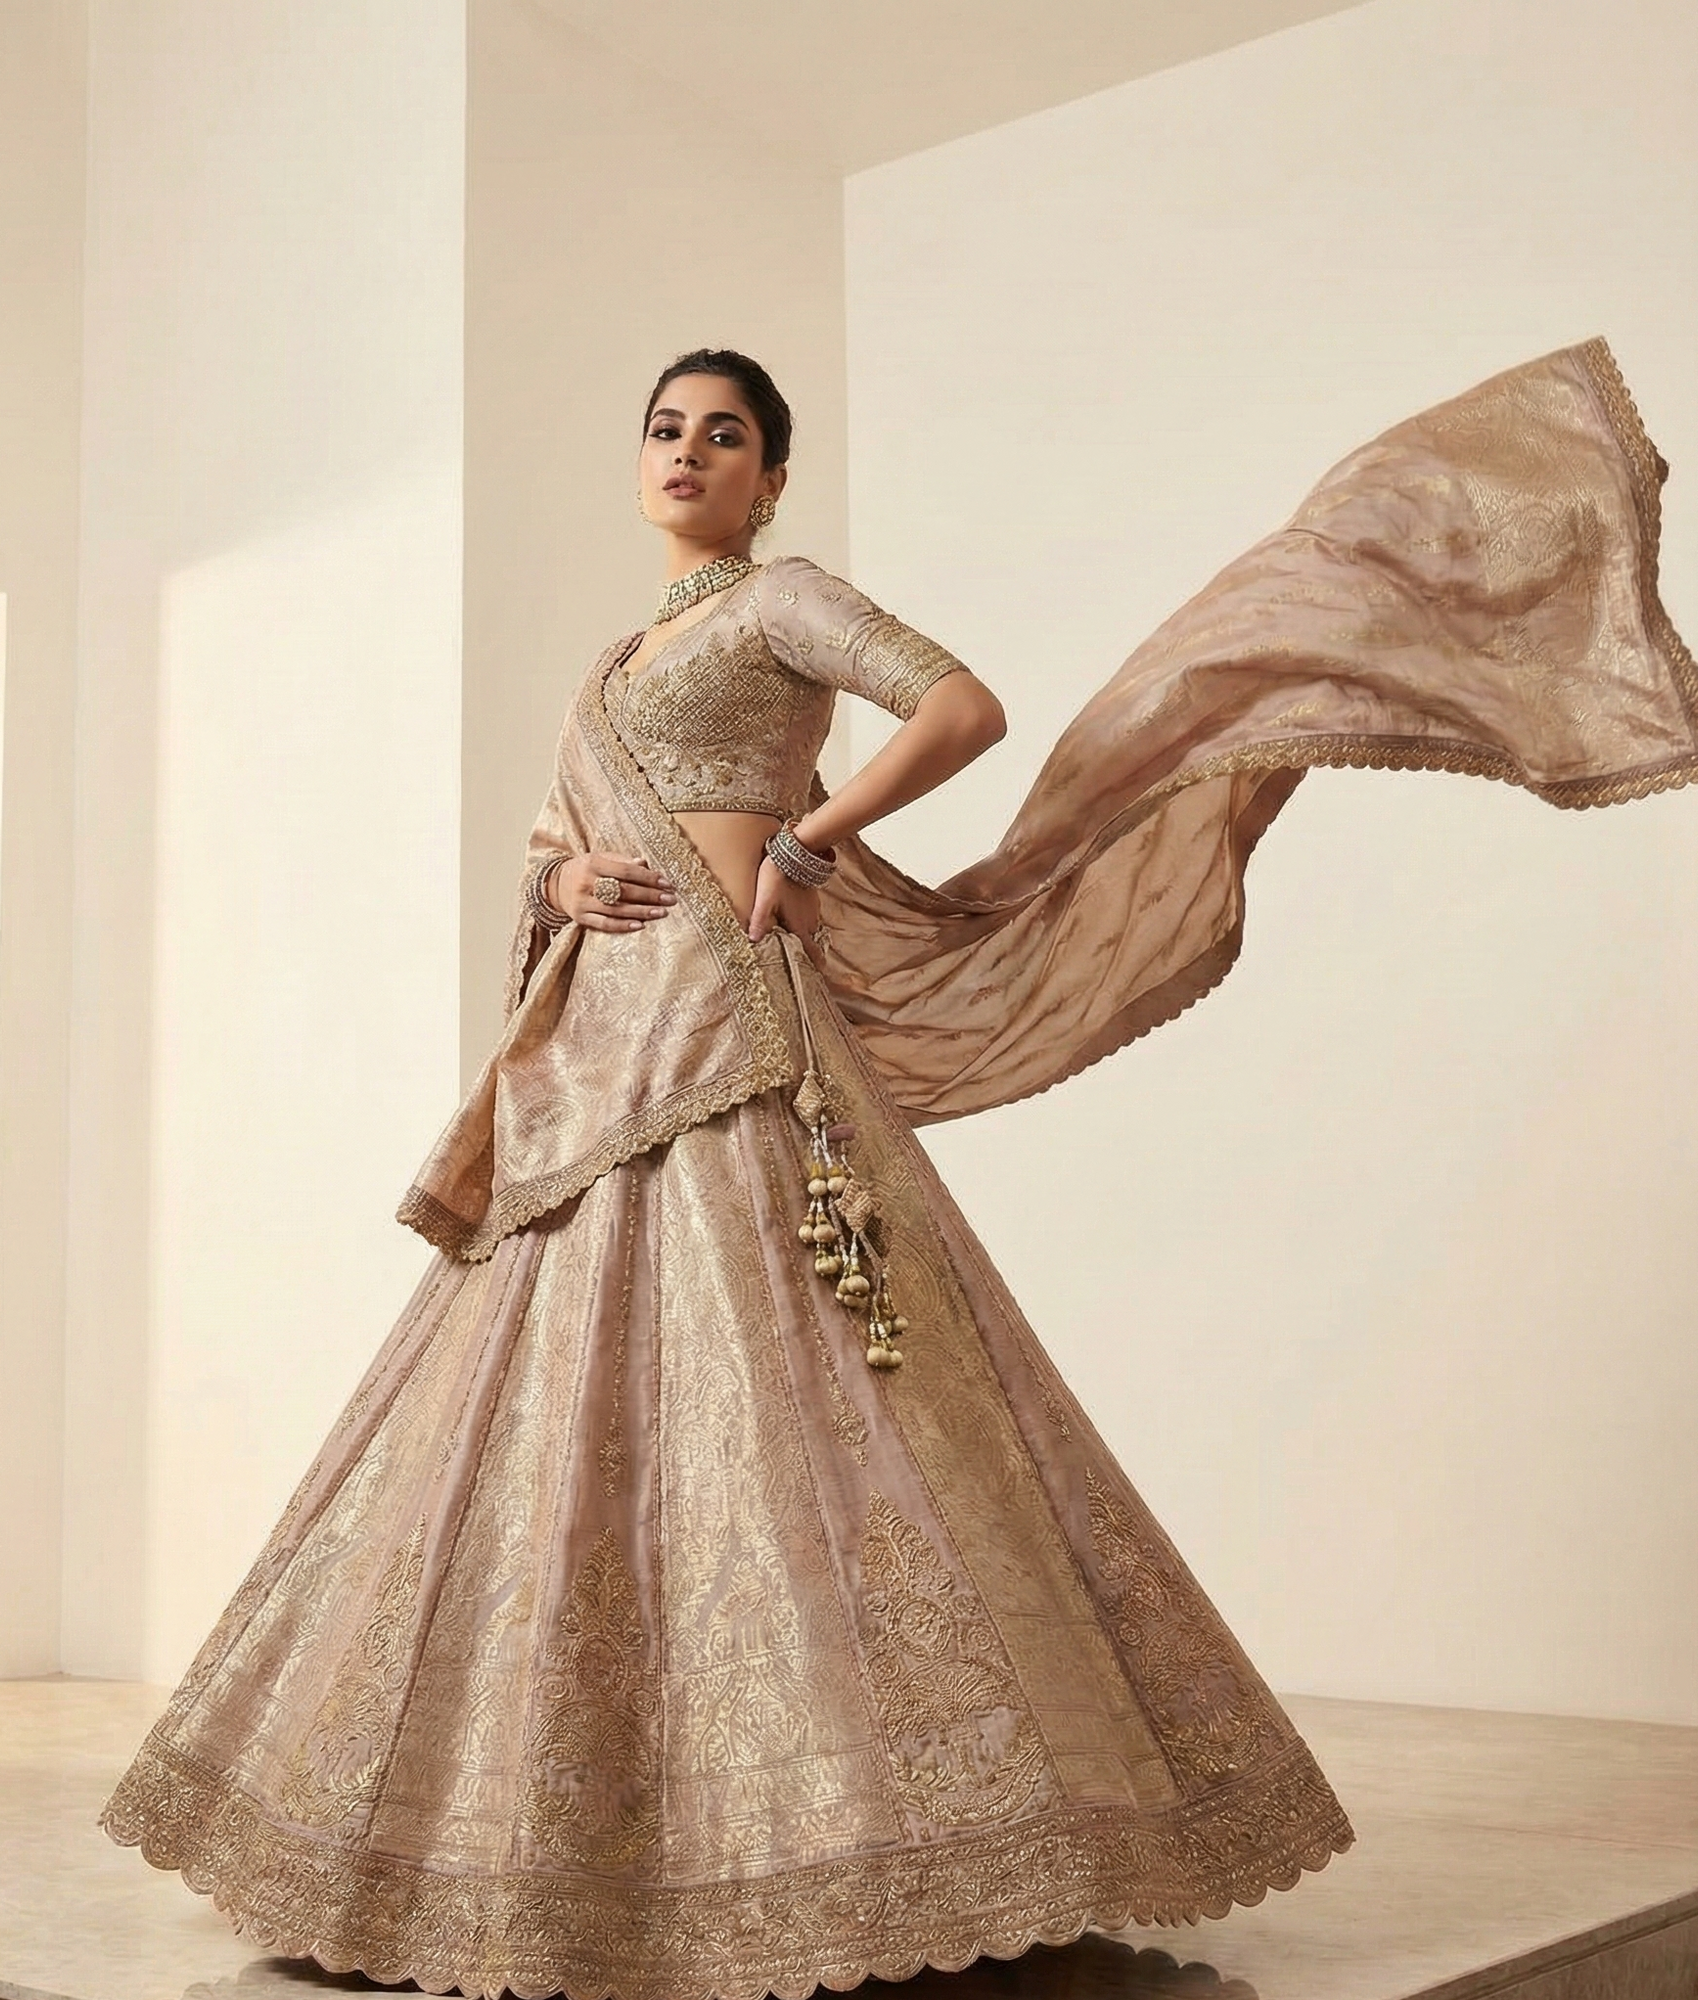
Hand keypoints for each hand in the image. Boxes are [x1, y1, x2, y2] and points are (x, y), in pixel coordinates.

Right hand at [546, 852, 675, 932]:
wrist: (556, 883)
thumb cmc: (587, 869)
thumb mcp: (602, 858)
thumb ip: (623, 862)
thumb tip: (645, 864)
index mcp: (593, 863)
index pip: (625, 871)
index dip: (648, 878)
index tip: (667, 884)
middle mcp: (586, 882)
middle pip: (623, 891)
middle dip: (649, 896)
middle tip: (670, 900)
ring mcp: (582, 901)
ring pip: (616, 909)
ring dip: (641, 912)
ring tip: (661, 913)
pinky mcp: (580, 917)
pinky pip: (604, 924)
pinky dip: (623, 926)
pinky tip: (640, 925)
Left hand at [748, 856, 821, 963]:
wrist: (793, 853)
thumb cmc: (776, 877)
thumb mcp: (764, 900)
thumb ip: (760, 920)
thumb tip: (753, 940)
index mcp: (799, 925)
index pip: (811, 951)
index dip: (816, 963)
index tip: (820, 973)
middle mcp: (809, 921)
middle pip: (809, 943)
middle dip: (805, 951)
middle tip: (796, 959)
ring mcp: (812, 910)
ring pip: (809, 930)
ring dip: (803, 936)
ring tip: (793, 940)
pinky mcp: (812, 900)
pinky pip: (809, 917)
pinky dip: (803, 922)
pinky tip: (793, 918)